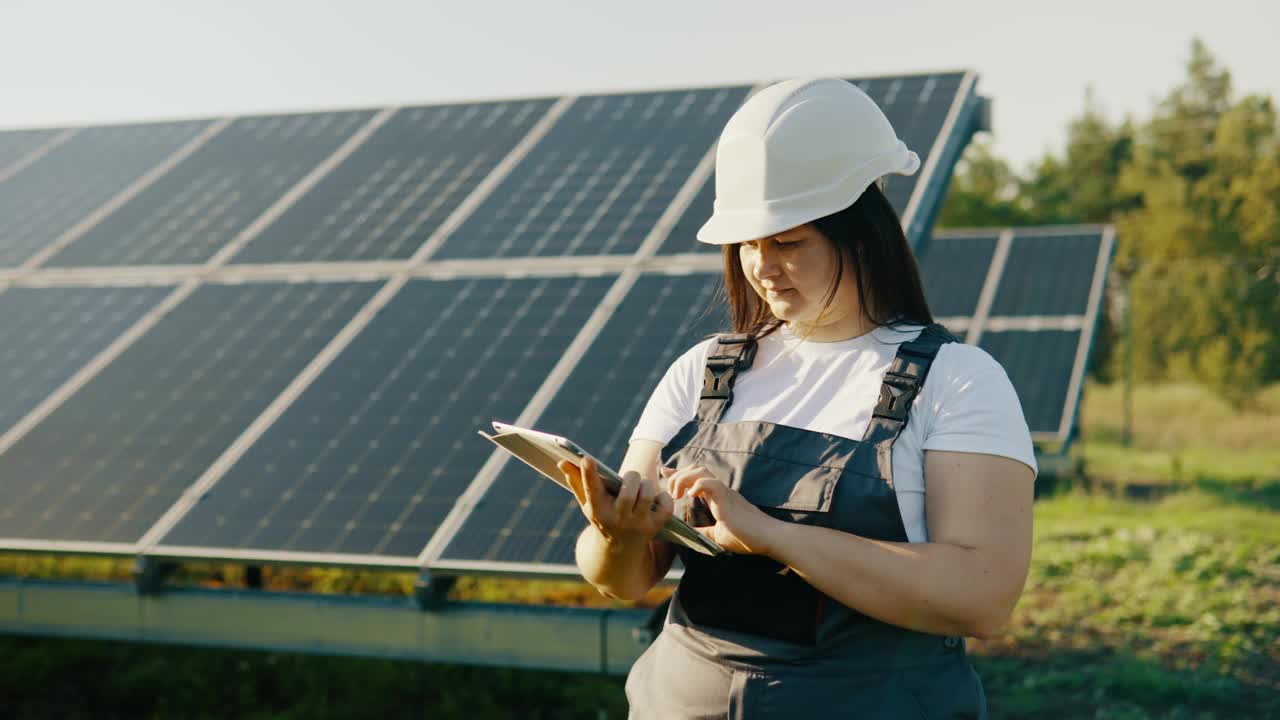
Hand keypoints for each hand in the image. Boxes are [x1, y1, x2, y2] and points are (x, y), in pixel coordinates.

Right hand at [559, 456, 672, 546]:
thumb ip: (576, 481)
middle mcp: (618, 519)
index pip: (592, 490)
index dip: (588, 473)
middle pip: (629, 492)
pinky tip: (656, 498)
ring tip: (642, 485)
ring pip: (647, 496)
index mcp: (598, 510)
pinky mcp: (655, 526)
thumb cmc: (603, 516)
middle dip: (632, 477)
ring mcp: (637, 525)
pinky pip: (666, 507)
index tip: (586, 458)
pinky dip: (664, 497)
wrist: (619, 550)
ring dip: (647, 484)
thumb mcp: (588, 503)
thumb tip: (562, 461)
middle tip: (630, 477)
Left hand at [662, 465, 778, 555]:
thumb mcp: (719, 536)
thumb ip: (705, 531)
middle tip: (671, 493)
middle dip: (677, 475)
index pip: (695, 477)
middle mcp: (719, 490)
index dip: (678, 472)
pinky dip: (697, 485)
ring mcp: (724, 492)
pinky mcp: (728, 498)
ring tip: (677, 494)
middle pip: (695, 468)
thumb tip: (689, 533)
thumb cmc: (747, 538)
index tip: (664, 471)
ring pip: (700, 471)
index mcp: (717, 497)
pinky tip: (691, 495)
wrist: (768, 539)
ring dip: (683, 478)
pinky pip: (710, 483)